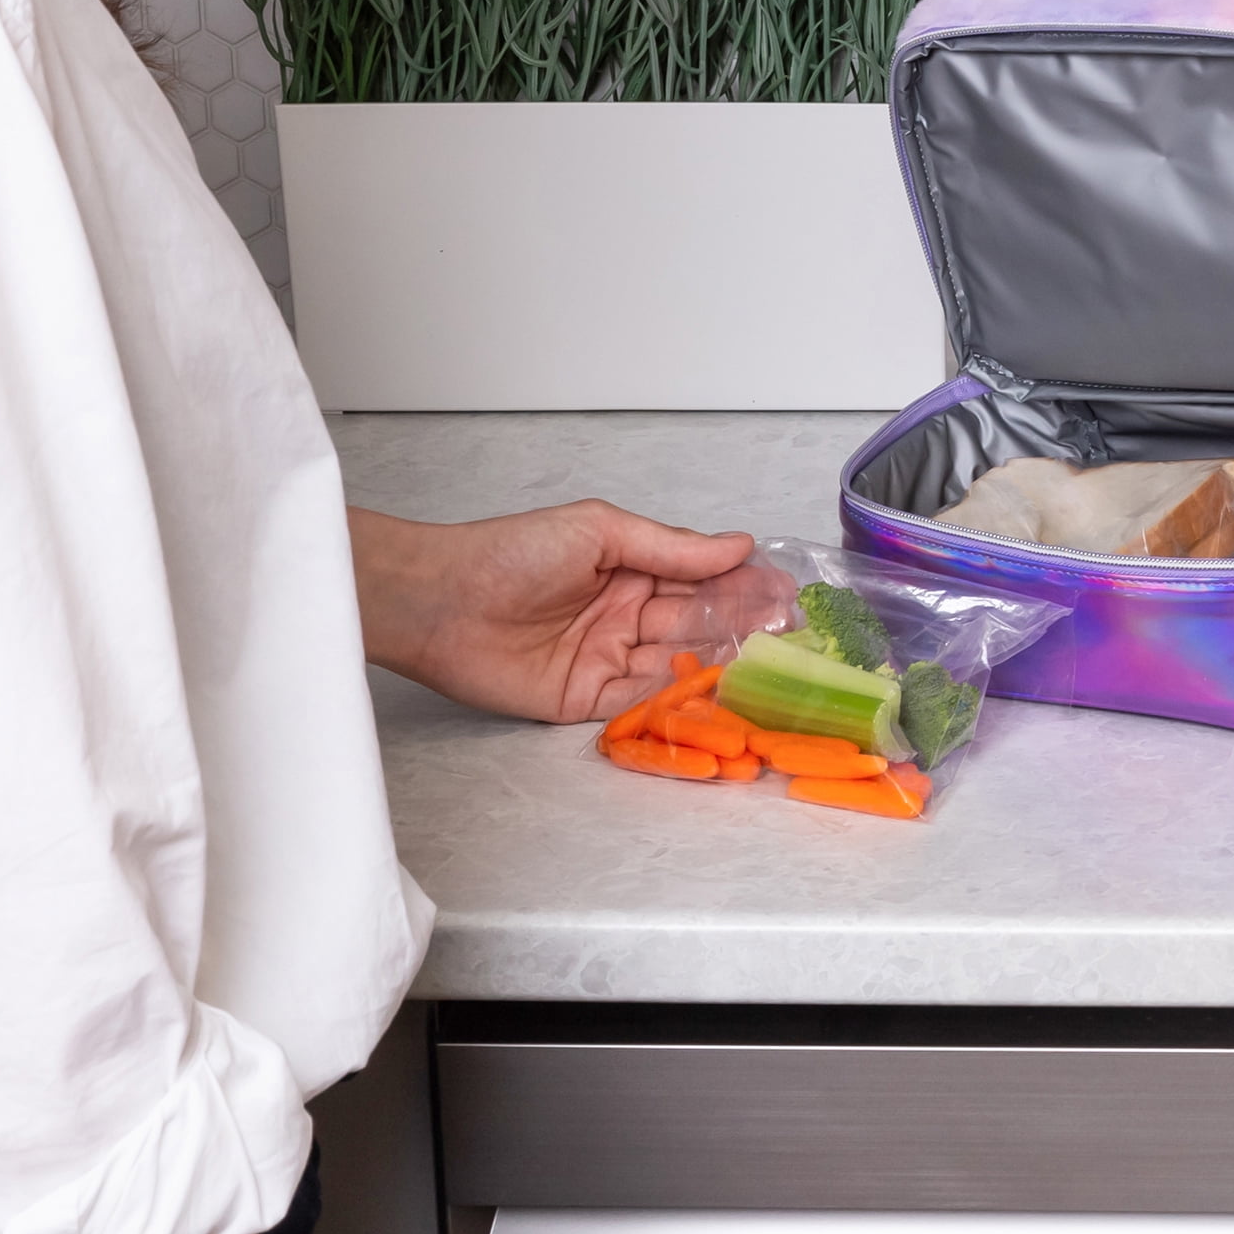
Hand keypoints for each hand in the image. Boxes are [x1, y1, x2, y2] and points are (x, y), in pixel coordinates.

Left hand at [349, 503, 796, 724]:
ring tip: (767, 656)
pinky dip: (680, 696)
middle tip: (789, 627)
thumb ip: (671, 548)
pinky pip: (643, 700)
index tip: (785, 589)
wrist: (443, 601)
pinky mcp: (587, 701)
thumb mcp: (602, 532)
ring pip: (678, 661)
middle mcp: (626, 615)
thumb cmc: (514, 552)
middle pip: (696, 622)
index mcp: (631, 569)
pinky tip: (717, 688)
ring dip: (720, 659)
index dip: (742, 584)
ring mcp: (609, 659)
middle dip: (742, 623)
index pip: (700, 578)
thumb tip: (738, 545)